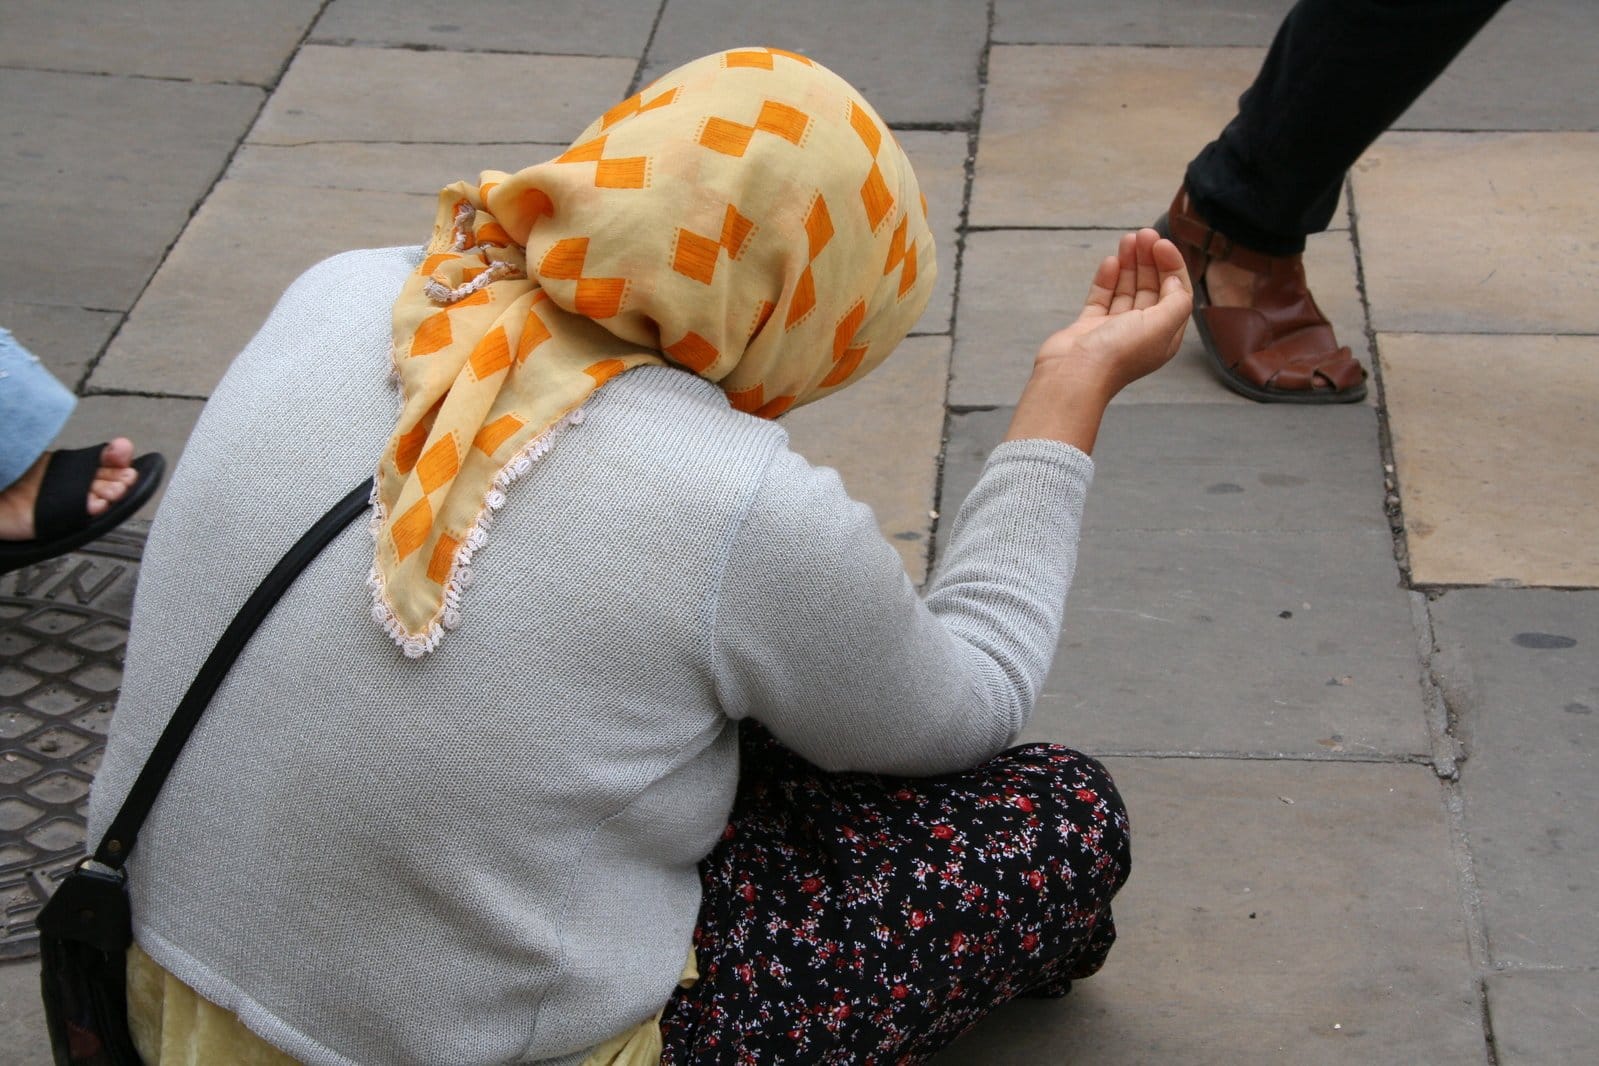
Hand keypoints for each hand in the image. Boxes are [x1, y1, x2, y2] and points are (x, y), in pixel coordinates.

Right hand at [1035, 228, 1191, 396]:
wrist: (1074, 374)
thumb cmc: (1118, 354)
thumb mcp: (1161, 325)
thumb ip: (1176, 301)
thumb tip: (1175, 281)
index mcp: (1164, 335)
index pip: (1175, 293)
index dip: (1171, 266)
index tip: (1161, 244)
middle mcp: (1141, 331)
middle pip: (1151, 288)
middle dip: (1149, 260)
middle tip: (1143, 234)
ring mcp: (1114, 328)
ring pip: (1126, 289)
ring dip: (1129, 264)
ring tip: (1127, 239)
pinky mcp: (1090, 326)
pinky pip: (1102, 297)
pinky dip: (1107, 279)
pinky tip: (1110, 262)